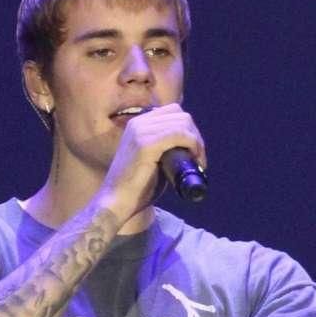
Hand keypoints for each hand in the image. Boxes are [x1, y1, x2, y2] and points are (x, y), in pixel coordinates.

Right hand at [98, 102, 206, 219]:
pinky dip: (193, 145)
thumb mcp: (153, 162)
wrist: (116, 203)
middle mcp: (139, 122)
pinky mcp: (146, 144)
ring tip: (198, 163)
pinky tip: (195, 161)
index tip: (194, 153)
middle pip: (180, 115)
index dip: (188, 130)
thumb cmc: (136, 189)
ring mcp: (141, 131)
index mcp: (138, 124)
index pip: (172, 112)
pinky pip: (179, 134)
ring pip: (183, 122)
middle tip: (199, 160)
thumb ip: (166, 150)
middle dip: (196, 135)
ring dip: (197, 142)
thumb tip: (187, 149)